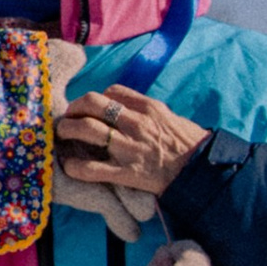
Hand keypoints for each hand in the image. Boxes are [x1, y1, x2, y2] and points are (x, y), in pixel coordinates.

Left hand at [54, 86, 206, 201]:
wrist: (204, 173)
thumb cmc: (192, 145)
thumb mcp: (172, 118)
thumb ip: (149, 111)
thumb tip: (129, 107)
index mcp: (149, 108)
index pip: (112, 91)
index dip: (96, 98)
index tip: (90, 107)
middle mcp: (136, 123)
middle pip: (93, 103)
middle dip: (75, 108)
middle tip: (68, 116)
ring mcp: (130, 148)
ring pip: (87, 129)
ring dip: (68, 129)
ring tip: (62, 135)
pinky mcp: (127, 173)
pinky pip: (93, 169)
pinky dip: (76, 167)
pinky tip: (69, 167)